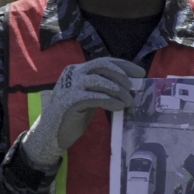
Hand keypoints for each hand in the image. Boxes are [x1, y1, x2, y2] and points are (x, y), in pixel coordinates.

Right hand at [21, 58, 144, 167]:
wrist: (53, 132)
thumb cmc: (76, 113)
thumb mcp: (92, 95)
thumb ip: (105, 88)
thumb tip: (132, 87)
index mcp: (78, 70)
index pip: (104, 61)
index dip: (124, 65)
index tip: (140, 73)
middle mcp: (73, 74)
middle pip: (102, 66)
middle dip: (121, 76)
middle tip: (133, 89)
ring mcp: (70, 87)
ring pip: (99, 81)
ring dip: (119, 91)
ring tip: (129, 102)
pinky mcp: (70, 101)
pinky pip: (94, 97)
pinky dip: (110, 101)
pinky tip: (119, 106)